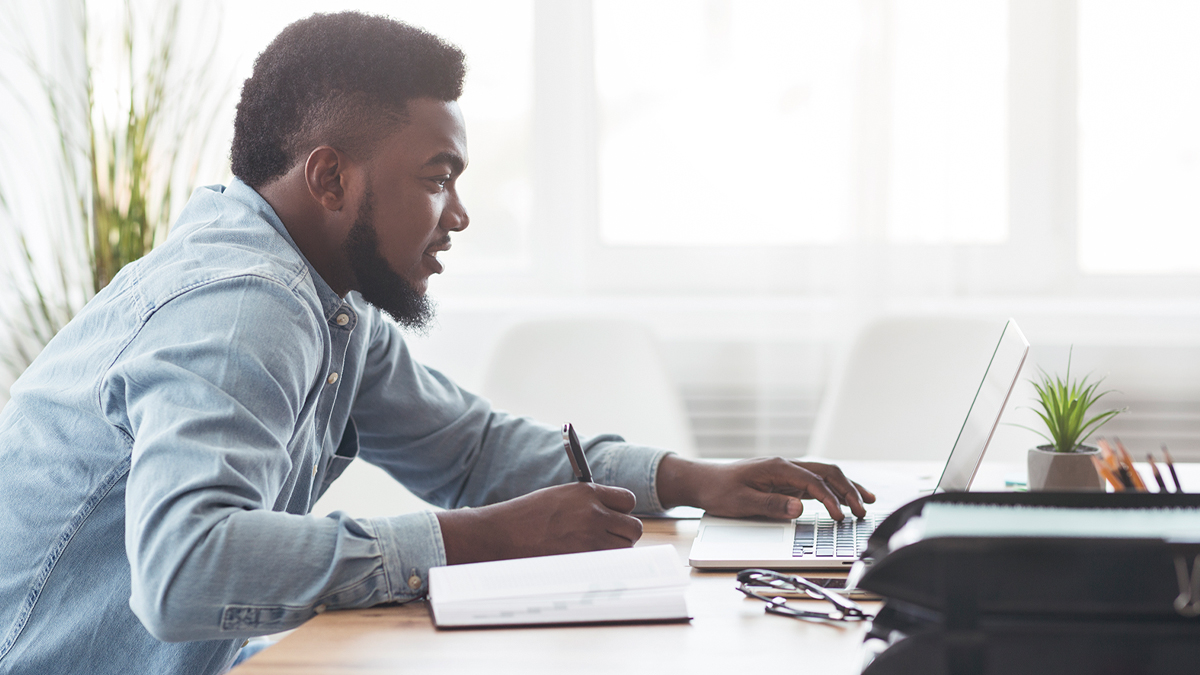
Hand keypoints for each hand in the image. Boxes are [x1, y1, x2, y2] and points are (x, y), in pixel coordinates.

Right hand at [436, 482, 643, 564]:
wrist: (502, 534)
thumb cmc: (527, 516)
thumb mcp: (560, 497)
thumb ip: (588, 502)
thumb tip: (611, 514)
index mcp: (587, 493)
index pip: (628, 501)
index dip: (622, 511)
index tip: (614, 517)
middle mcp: (593, 514)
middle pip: (634, 527)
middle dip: (624, 534)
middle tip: (608, 538)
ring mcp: (590, 539)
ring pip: (625, 549)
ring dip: (615, 551)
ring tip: (592, 550)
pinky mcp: (583, 560)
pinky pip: (608, 565)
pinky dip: (602, 565)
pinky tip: (585, 561)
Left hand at [656, 455, 875, 520]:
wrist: (703, 482)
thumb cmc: (719, 491)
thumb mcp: (742, 502)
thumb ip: (772, 505)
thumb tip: (800, 508)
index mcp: (777, 468)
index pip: (813, 482)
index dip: (831, 499)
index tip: (841, 517)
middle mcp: (785, 466)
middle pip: (826, 473)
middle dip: (848, 490)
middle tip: (863, 510)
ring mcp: (786, 473)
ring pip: (824, 476)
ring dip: (846, 487)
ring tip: (866, 501)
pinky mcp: (784, 481)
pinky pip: (815, 483)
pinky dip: (833, 491)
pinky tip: (843, 500)